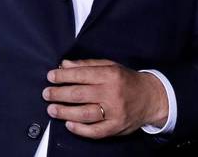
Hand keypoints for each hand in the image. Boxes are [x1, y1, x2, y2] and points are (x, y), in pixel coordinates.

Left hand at [43, 59, 167, 138]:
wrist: (151, 97)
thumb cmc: (126, 80)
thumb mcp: (109, 66)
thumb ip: (86, 65)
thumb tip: (64, 65)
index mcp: (110, 75)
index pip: (81, 75)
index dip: (63, 76)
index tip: (50, 77)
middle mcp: (112, 93)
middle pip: (79, 94)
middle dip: (59, 94)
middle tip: (46, 94)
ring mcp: (115, 112)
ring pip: (85, 114)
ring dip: (65, 112)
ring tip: (52, 109)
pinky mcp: (116, 127)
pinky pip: (95, 131)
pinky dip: (80, 129)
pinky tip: (68, 124)